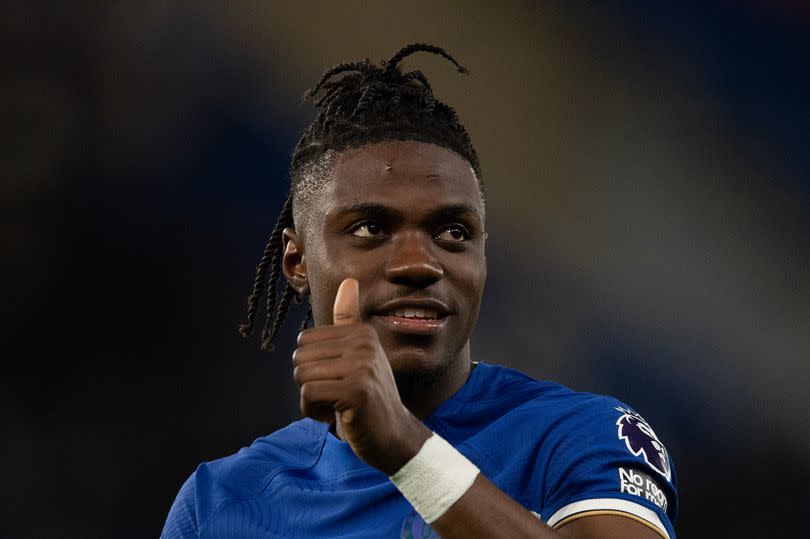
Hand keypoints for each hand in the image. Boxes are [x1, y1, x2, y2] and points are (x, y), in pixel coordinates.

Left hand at [292, 278, 430, 474]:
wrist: (394, 437)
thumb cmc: (370, 398)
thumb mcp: (360, 355)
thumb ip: (349, 321)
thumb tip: (348, 281)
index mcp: (362, 332)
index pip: (304, 341)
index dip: (313, 367)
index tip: (338, 380)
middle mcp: (364, 344)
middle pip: (299, 357)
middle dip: (309, 383)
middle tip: (336, 396)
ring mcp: (362, 366)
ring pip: (302, 376)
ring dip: (311, 400)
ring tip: (337, 406)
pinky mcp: (356, 390)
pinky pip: (308, 394)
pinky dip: (313, 411)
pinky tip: (335, 416)